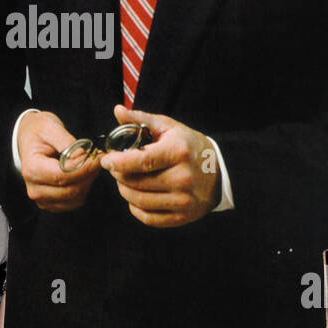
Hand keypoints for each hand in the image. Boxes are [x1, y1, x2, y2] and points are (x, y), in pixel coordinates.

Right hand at [17, 110, 100, 211]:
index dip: (84, 168)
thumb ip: (67, 142)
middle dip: (89, 174)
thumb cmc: (39, 133)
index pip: (63, 175)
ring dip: (88, 181)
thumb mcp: (51, 128)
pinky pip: (75, 201)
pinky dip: (84, 188)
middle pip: (71, 190)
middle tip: (97, 158)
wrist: (30, 138)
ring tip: (90, 163)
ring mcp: (42, 199)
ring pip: (76, 198)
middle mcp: (35, 188)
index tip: (97, 156)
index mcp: (32, 169)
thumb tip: (83, 155)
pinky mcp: (51, 203)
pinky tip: (83, 173)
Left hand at [100, 104, 221, 226]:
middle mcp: (182, 178)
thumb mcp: (170, 128)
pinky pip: (148, 217)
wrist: (220, 172)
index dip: (118, 162)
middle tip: (116, 168)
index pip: (140, 160)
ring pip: (138, 200)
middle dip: (119, 175)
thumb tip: (118, 110)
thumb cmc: (190, 147)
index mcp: (178, 152)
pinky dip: (135, 207)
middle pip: (135, 182)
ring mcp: (183, 200)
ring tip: (125, 181)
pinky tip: (136, 197)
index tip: (106, 160)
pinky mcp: (182, 217)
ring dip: (124, 190)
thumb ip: (141, 119)